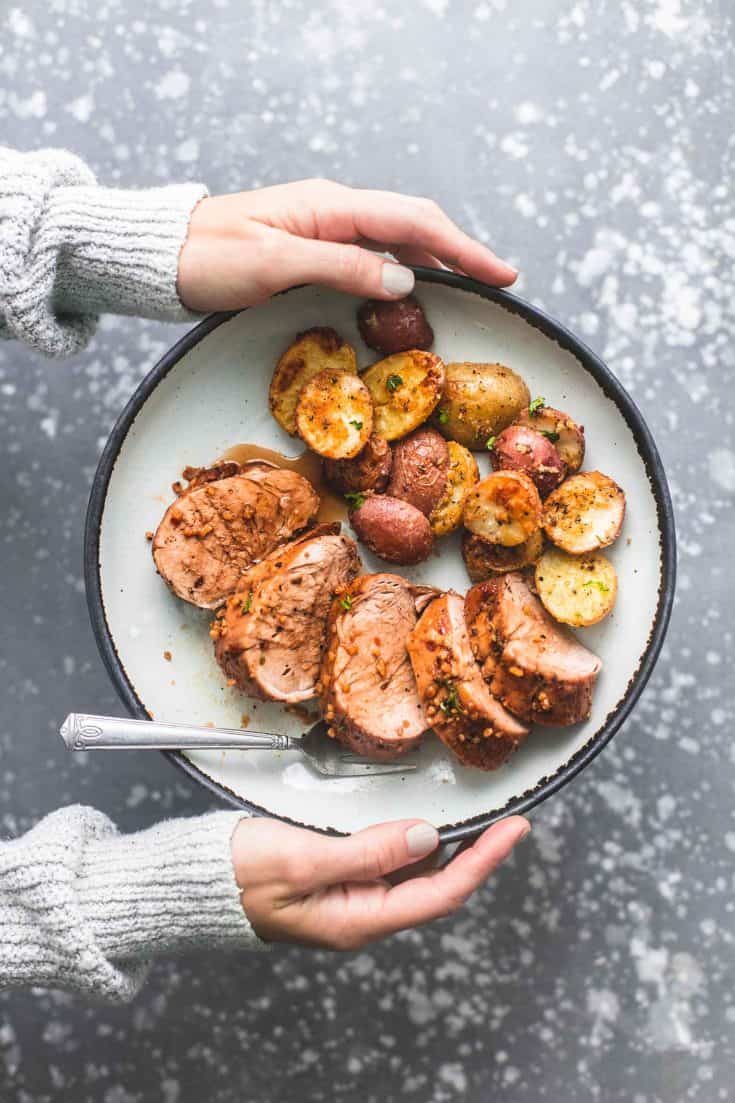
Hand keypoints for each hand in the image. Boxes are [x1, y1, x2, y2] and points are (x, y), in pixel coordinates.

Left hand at [177, 179, 516, 311]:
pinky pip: (372, 253)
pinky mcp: (312, 246)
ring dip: (436, 260)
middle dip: (460, 250)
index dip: (462, 248)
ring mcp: (324, 227)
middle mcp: (333, 210)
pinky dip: (403, 268)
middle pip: (413, 223)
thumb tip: (405, 280)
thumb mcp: (275, 265)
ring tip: (470, 286)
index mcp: (330, 207)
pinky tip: (414, 287)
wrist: (164, 256)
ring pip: (395, 238)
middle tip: (499, 281)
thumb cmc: (210, 258)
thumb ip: (342, 267)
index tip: (500, 273)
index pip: (413, 221)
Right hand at [231, 815, 529, 949]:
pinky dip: (411, 840)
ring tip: (477, 818)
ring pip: (413, 874)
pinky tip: (419, 821)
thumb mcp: (301, 858)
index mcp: (357, 920)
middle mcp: (360, 915)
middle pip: (435, 886)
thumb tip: (424, 837)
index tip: (515, 831)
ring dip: (448, 847)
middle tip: (508, 821)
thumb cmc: (235, 876)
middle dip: (476, 855)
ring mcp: (349, 898)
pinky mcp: (336, 878)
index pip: (440, 893)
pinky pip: (387, 862)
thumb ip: (366, 851)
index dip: (483, 862)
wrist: (191, 882)